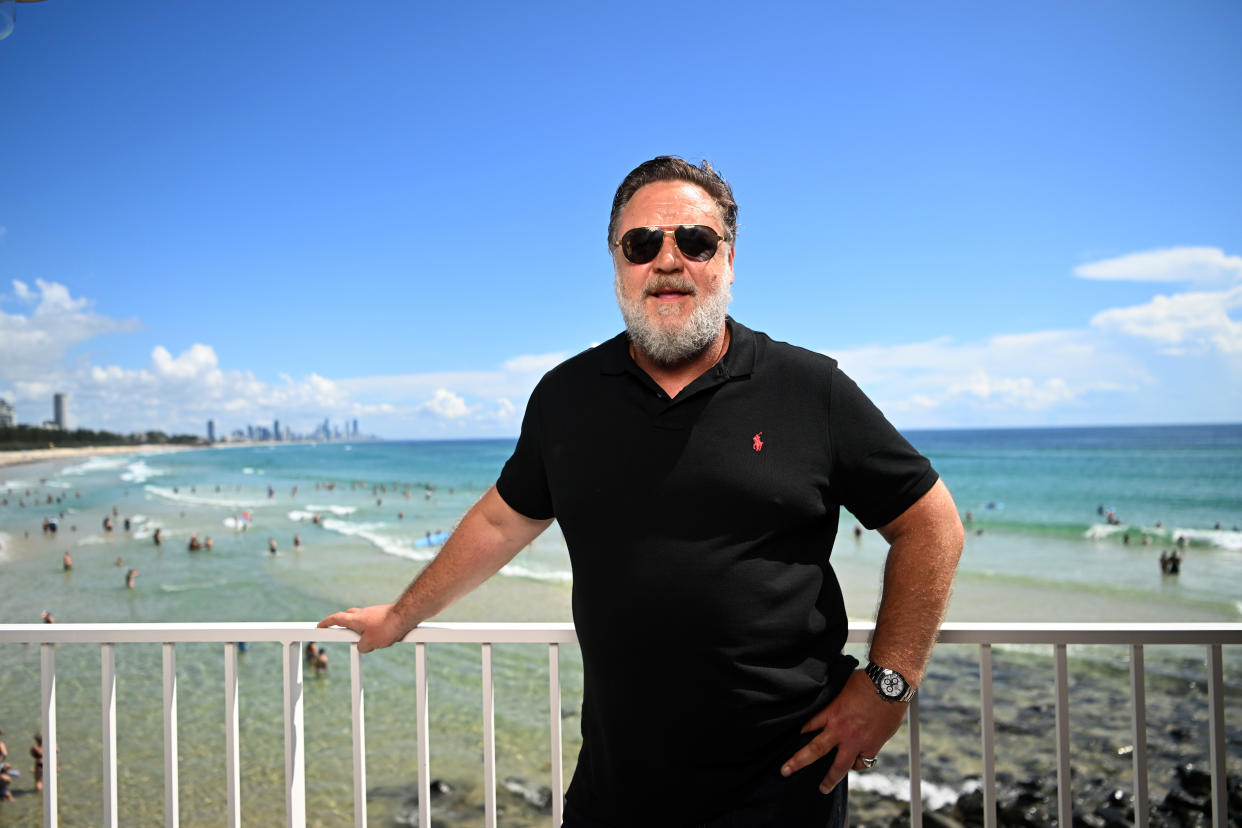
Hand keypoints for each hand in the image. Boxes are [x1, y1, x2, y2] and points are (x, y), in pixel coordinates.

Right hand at [317, 603, 407, 652]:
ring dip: (361, 628)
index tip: (319, 626)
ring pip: (362, 619)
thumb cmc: (387, 627)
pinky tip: (384, 637)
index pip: (336, 619)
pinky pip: (375, 621)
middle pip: (348, 617)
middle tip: (341, 632)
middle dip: (343, 624)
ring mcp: (374, 612)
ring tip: (370, 642)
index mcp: (355, 619)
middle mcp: (362, 613)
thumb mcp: (370, 643)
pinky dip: (374, 628)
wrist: (407, 615)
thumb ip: (362, 647)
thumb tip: (363, 646)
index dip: (326, 623)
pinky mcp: (384, 613)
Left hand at [779, 669, 907, 793]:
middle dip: (798, 762)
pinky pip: (863, 762)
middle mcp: (841, 730)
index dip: (798, 733)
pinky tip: (854, 764)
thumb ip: (833, 699)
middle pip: (815, 750)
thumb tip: (826, 700)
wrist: (890, 685)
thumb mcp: (841, 686)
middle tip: (786, 771)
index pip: (807, 726)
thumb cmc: (866, 681)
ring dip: (831, 779)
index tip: (790, 739)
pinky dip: (858, 764)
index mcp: (831, 712)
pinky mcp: (872, 746)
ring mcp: (856, 741)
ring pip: (840, 766)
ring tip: (824, 788)